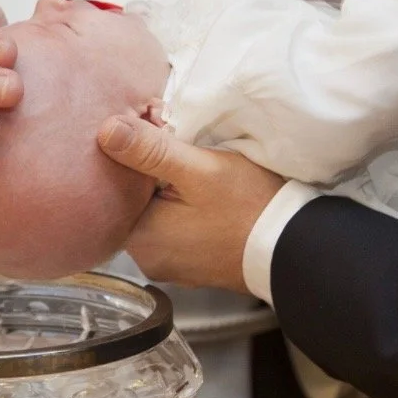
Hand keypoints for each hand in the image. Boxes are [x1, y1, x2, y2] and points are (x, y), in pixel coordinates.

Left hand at [97, 115, 284, 293]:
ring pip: (154, 214)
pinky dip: (181, 210)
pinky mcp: (189, 266)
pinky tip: (200, 195)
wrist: (292, 248)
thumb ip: (150, 150)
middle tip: (177, 147)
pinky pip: (173, 229)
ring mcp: (169, 265)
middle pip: (134, 202)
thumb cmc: (249, 208)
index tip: (153, 135)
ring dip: (166, 191)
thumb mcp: (198, 169)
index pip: (114, 189)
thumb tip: (105, 131)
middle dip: (149, 174)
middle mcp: (146, 259)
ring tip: (191, 168)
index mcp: (139, 238)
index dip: (131, 158)